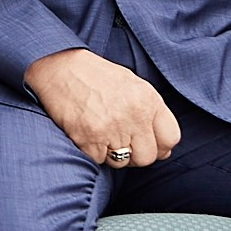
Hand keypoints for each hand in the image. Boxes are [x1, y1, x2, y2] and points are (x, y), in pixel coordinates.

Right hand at [26, 47, 181, 166]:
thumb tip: (165, 149)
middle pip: (148, 157)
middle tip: (121, 140)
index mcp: (148, 99)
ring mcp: (112, 129)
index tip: (148, 143)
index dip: (160, 145)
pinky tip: (88, 134)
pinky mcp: (89, 139)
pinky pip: (100, 161)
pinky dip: (94, 152)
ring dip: (113, 154)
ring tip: (102, 133)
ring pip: (123, 162)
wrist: (60, 67)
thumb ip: (151, 113)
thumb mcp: (133, 84)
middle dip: (136, 154)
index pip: (170, 138)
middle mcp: (133, 115)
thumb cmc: (96, 76)